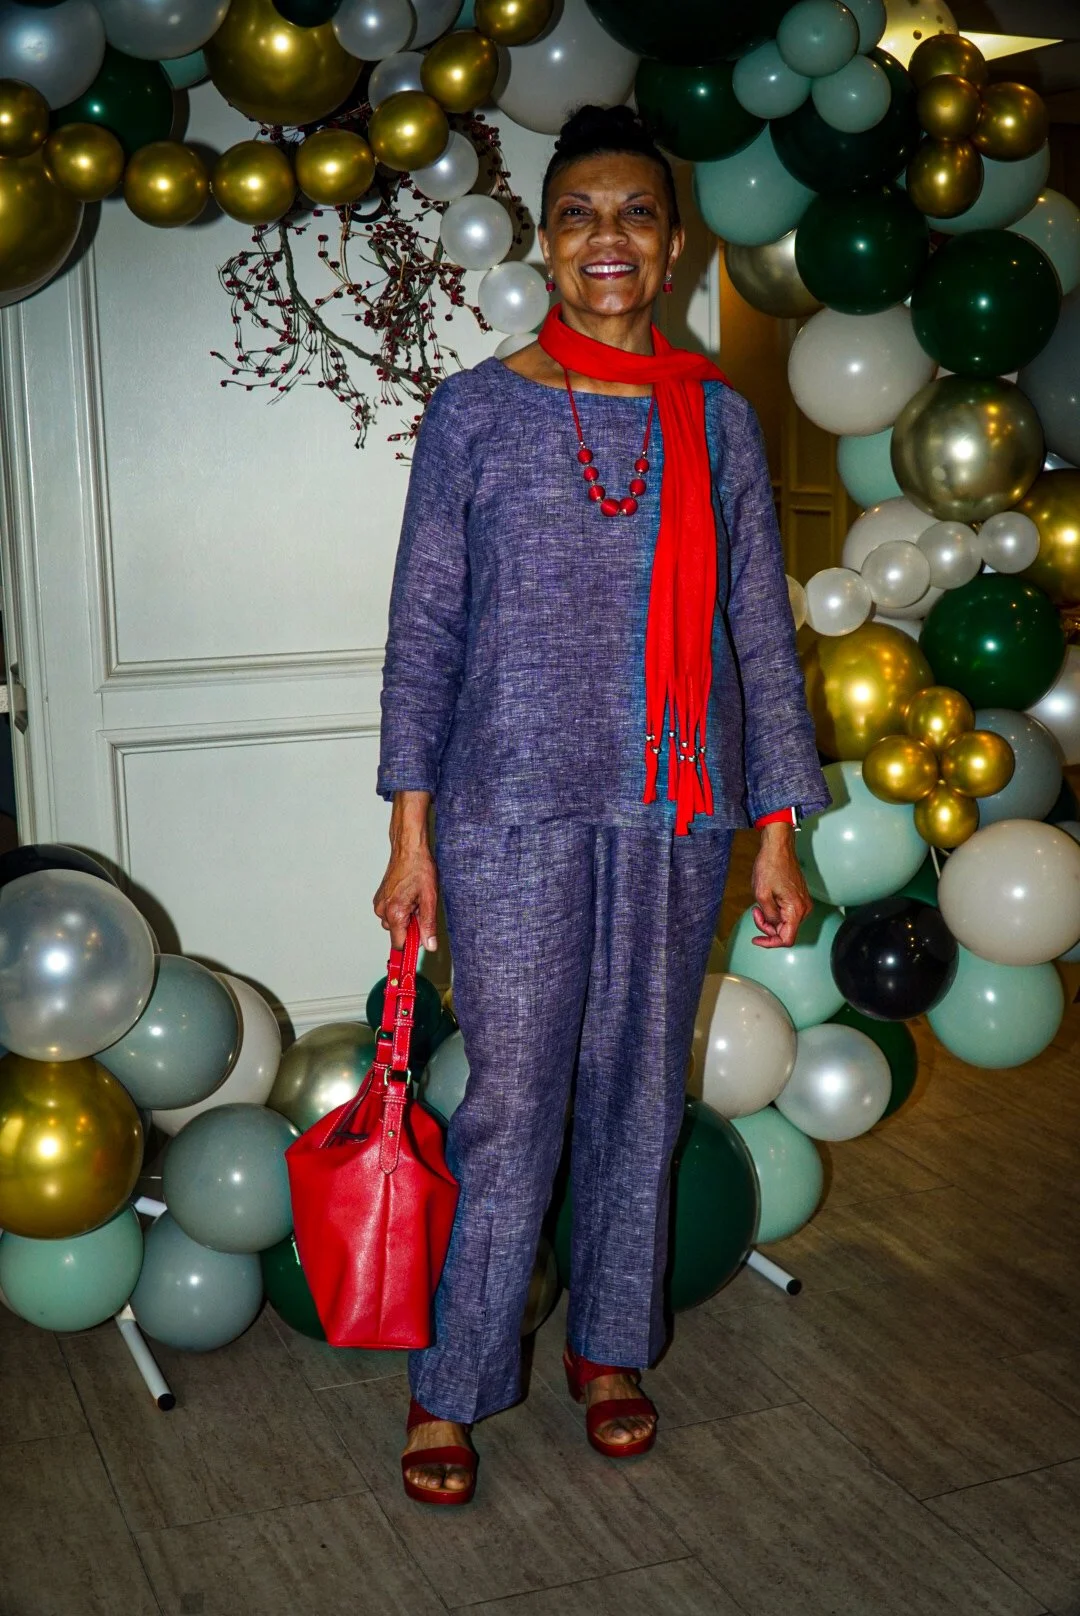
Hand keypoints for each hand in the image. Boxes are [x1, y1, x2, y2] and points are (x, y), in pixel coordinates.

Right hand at [374, 791, 438, 950]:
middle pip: (398, 934)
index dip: (412, 945)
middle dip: (411, 927)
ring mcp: (379, 904)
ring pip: (395, 923)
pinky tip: (409, 896)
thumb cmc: (419, 869)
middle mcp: (383, 910)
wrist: (408, 848)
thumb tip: (429, 946)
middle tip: (422, 908)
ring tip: (416, 899)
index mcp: (395, 913)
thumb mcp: (430, 899)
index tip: (421, 941)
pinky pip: (391, 913)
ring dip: (406, 918)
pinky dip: (401, 910)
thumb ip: (428, 925)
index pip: (399, 945)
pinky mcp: (380, 898)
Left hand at [750, 823, 811, 948]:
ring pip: (785, 923)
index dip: (770, 943)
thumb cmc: (770, 866)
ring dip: (770, 919)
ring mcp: (802, 903)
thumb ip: (768, 916)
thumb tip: (773, 926)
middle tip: (755, 912)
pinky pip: (787, 913)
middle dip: (767, 927)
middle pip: (785, 932)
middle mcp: (803, 909)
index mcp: (796, 910)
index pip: (786, 939)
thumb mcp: (761, 894)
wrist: (778, 847)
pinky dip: (774, 912)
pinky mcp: (799, 898)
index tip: (756, 940)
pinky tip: (765, 902)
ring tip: (758, 906)